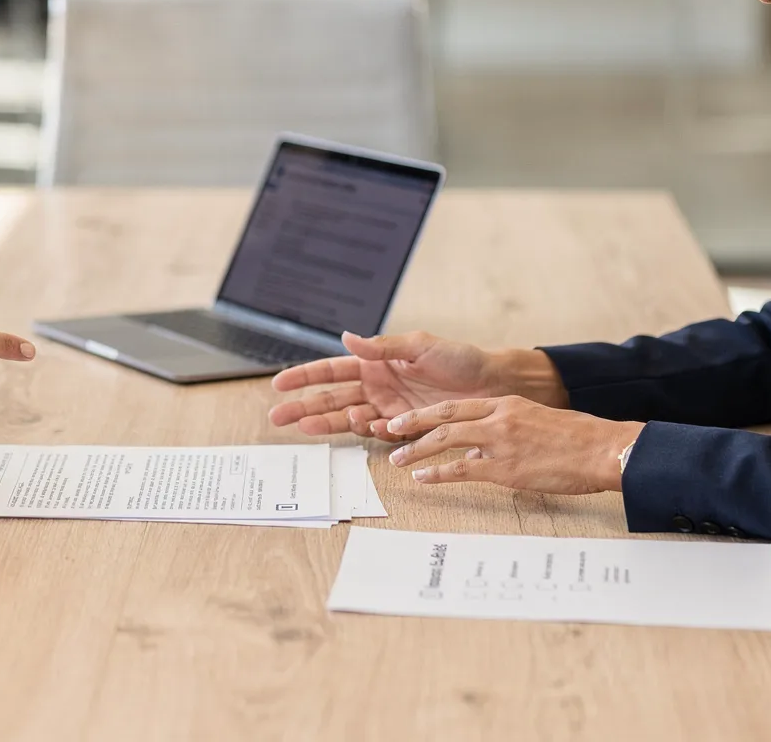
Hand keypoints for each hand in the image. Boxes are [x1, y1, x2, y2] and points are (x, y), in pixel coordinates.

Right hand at [267, 331, 565, 437]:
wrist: (493, 385)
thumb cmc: (460, 359)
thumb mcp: (420, 346)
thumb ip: (383, 347)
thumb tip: (347, 337)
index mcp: (377, 363)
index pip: (332, 370)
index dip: (305, 376)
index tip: (280, 383)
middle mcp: (377, 387)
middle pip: (331, 399)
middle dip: (303, 405)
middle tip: (277, 416)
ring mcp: (389, 410)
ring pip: (347, 419)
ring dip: (325, 423)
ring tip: (303, 427)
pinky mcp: (404, 430)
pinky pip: (377, 433)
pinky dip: (365, 431)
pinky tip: (359, 426)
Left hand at [384, 397, 643, 493]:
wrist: (601, 449)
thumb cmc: (576, 439)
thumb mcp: (535, 423)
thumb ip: (503, 432)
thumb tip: (474, 452)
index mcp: (506, 404)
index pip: (457, 406)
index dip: (427, 412)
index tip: (406, 418)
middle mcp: (498, 418)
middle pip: (444, 416)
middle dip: (413, 424)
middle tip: (390, 431)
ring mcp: (500, 442)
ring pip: (446, 439)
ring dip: (418, 449)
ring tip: (398, 458)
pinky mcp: (506, 468)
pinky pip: (462, 470)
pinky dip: (439, 474)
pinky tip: (424, 478)